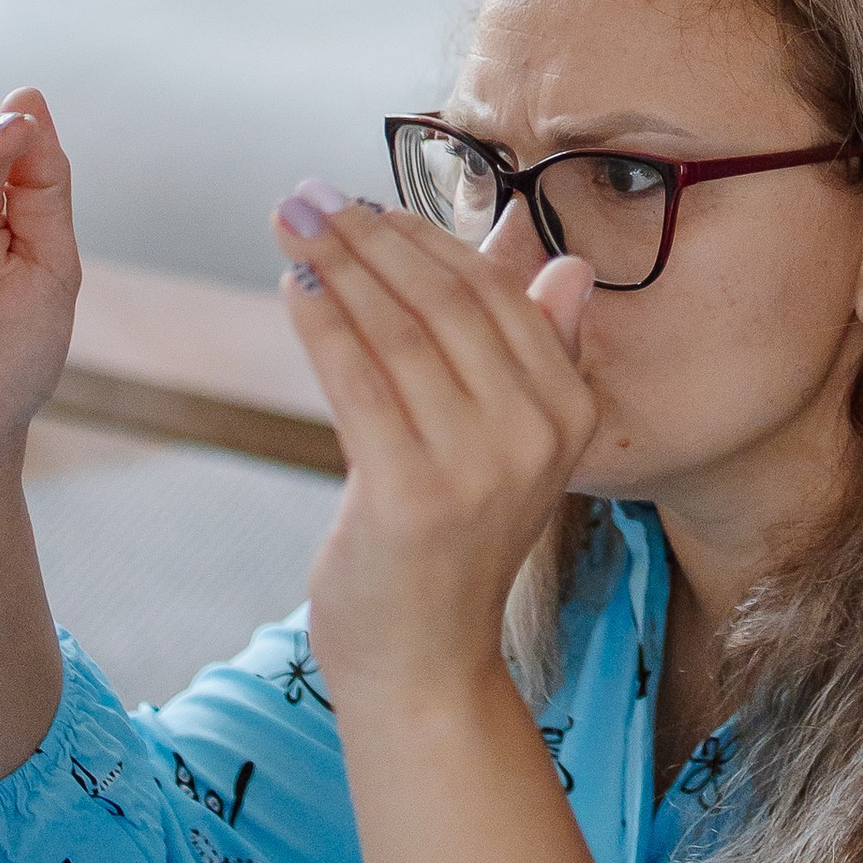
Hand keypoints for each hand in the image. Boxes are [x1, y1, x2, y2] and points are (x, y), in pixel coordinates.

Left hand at [276, 181, 597, 717]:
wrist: (426, 667)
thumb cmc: (455, 547)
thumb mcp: (511, 448)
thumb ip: (536, 353)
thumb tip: (567, 266)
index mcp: (571, 412)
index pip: (496, 296)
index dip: (427, 239)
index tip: (367, 202)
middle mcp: (537, 435)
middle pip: (445, 304)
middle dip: (371, 238)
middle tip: (310, 195)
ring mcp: (479, 467)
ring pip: (399, 334)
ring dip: (337, 266)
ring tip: (291, 223)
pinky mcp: (411, 495)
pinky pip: (358, 382)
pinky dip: (322, 323)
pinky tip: (294, 285)